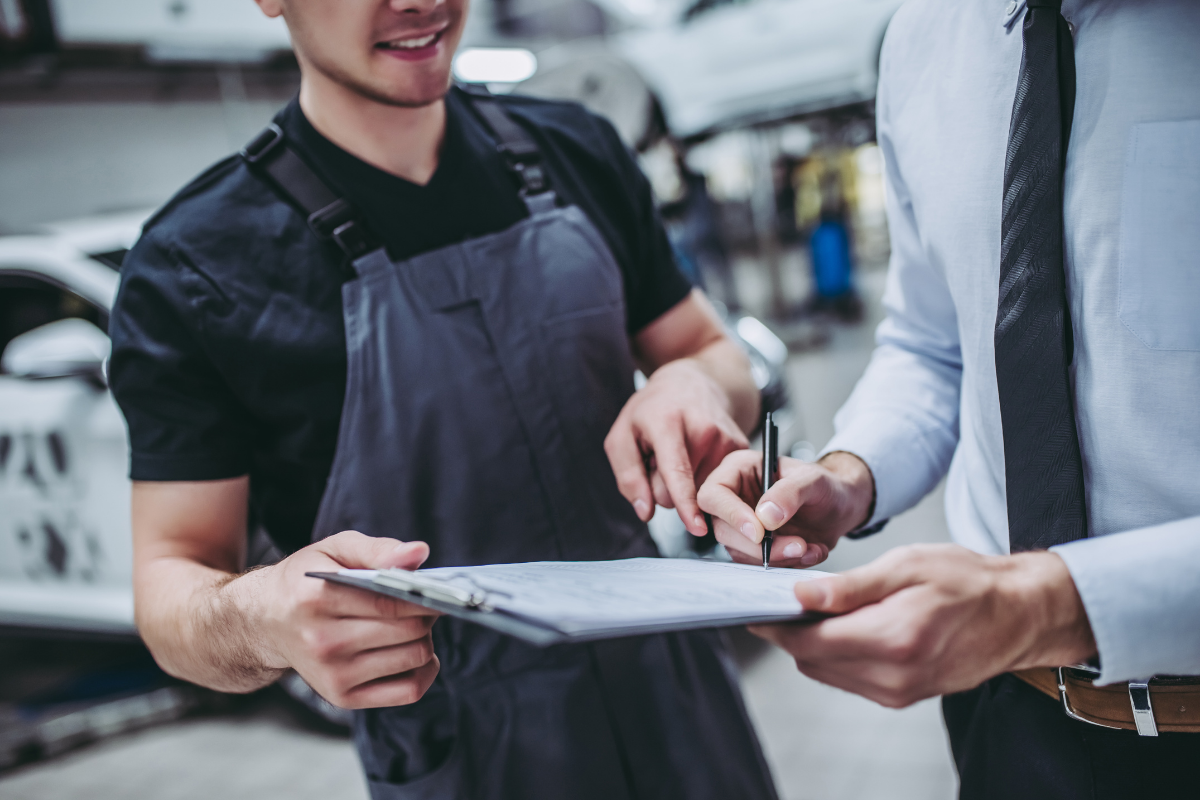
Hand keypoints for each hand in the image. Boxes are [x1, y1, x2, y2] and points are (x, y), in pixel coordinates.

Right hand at [245, 531, 441, 708]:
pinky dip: (424, 670)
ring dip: (424, 639)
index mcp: (316, 600)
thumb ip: (377, 549)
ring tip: (410, 624)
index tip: (439, 590)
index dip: (424, 597)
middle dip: (427, 615)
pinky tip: (415, 652)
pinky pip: (408, 691)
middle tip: (423, 604)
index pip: (390, 603)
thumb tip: (419, 553)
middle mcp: (322, 642)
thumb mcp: (334, 550)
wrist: (266, 622)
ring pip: (413, 658)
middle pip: (408, 632)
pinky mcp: (343, 698)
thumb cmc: (307, 581)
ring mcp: (332, 676)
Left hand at [605, 358, 748, 535]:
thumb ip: (628, 476)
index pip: (677, 472)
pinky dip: (702, 478)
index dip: (685, 503)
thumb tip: (646, 512)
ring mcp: (727, 439)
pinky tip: (698, 455)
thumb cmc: (652, 412)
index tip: (697, 527)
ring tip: (682, 453)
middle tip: (662, 457)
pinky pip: (716, 486)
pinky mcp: (741, 448)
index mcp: (668, 423)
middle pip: (681, 492)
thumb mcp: (623, 435)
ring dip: (685, 482)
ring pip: (699, 493)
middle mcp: (703, 430)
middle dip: (664, 486)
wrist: (693, 384)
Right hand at [697, 450, 873, 567]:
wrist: (842, 507)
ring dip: (777, 557)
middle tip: (797, 544)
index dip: (731, 515)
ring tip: (809, 547)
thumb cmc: (825, 485)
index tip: (759, 532)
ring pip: (741, 551)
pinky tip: (809, 551)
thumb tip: (765, 517)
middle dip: (760, 545)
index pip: (714, 494)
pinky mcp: (754, 547)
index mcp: (739, 470)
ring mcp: (742, 525)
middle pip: (723, 529)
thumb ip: (790, 493)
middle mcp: (734, 498)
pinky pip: (759, 564)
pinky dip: (786, 563)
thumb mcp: (813, 480)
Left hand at [750, 544, 1097, 706]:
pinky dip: (836, 655)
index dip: (776, 626)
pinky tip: (844, 627)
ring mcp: (899, 691)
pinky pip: (850, 679)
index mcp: (893, 639)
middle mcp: (894, 675)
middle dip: (791, 633)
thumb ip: (850, 586)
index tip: (755, 608)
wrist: (1018, 614)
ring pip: (827, 673)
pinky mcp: (904, 695)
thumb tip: (802, 595)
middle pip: (812, 660)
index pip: (810, 642)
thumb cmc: (968, 582)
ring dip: (813, 645)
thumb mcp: (906, 566)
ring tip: (815, 609)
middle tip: (784, 601)